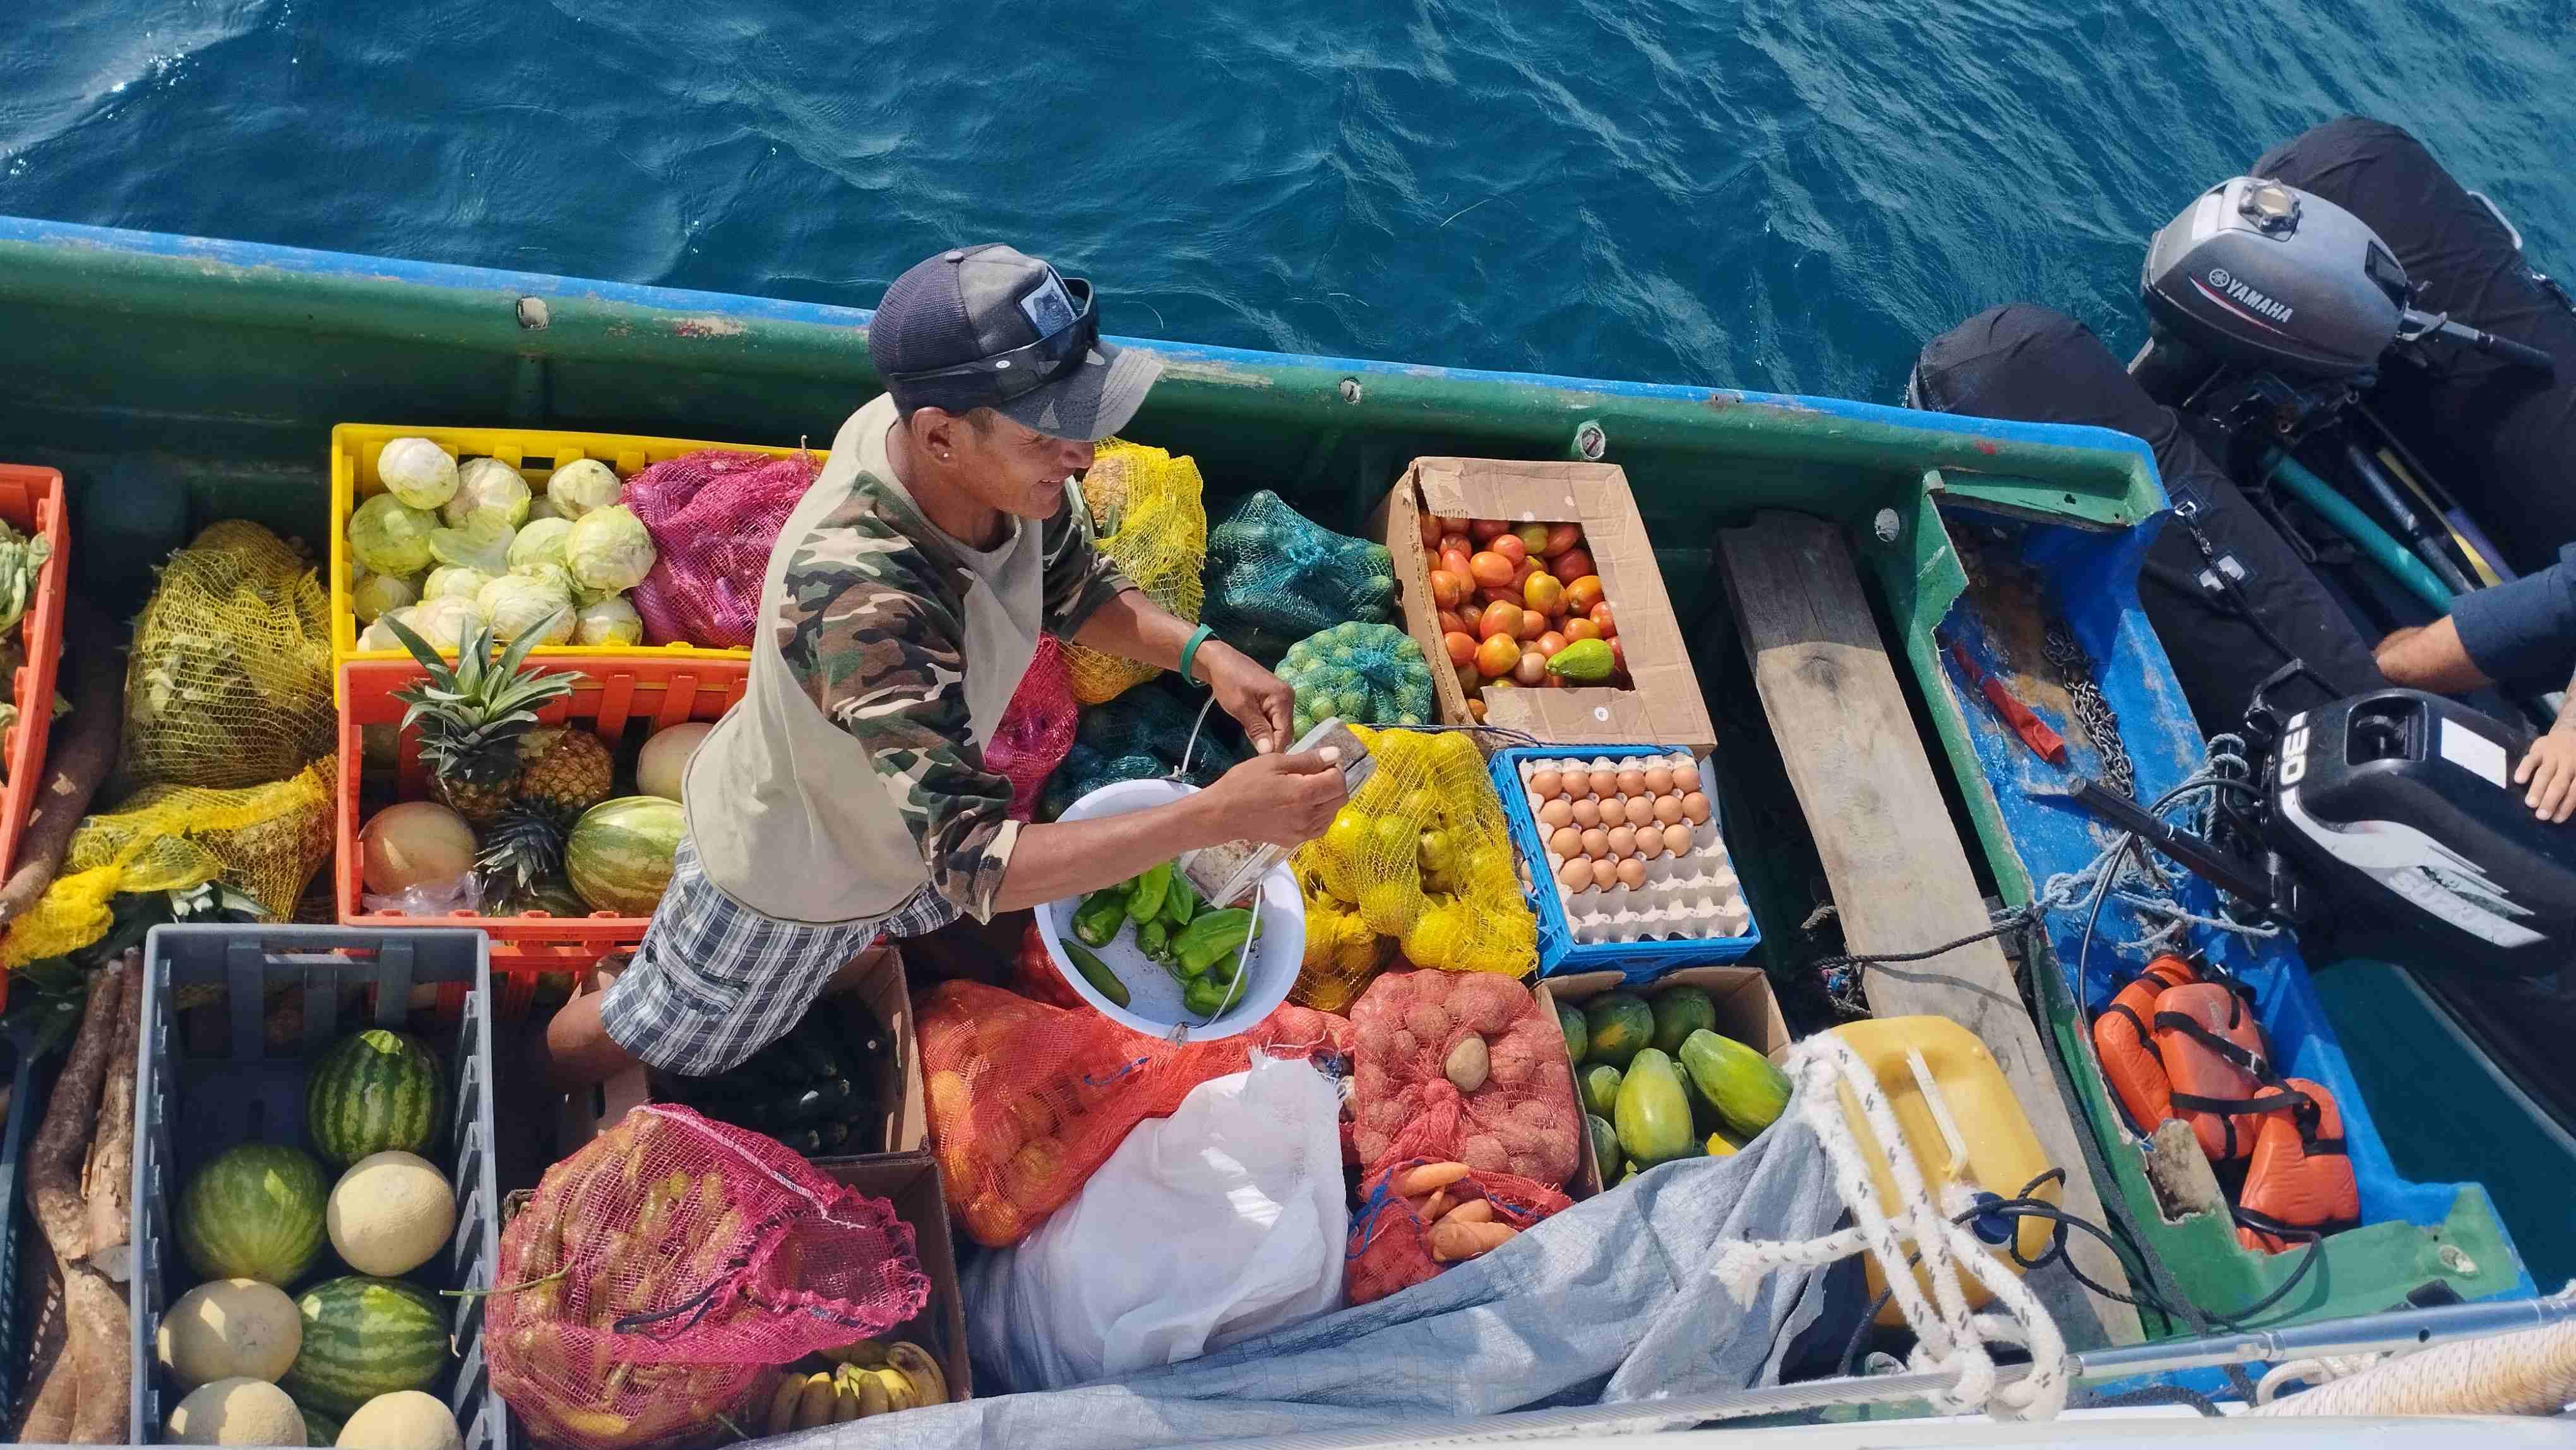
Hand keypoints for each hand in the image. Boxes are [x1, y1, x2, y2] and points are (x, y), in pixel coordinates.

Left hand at [1199, 642, 1296, 753]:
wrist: (1218, 660)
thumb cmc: (1228, 681)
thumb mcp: (1241, 707)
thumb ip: (1257, 730)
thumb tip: (1268, 752)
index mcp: (1283, 698)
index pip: (1285, 733)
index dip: (1274, 748)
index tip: (1260, 762)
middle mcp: (1288, 698)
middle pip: (1284, 730)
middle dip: (1269, 742)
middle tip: (1251, 751)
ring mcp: (1282, 698)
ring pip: (1278, 726)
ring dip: (1265, 735)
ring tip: (1250, 738)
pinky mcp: (1274, 699)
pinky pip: (1273, 719)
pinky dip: (1263, 727)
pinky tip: (1252, 729)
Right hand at [1209, 748, 1347, 846]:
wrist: (1222, 814)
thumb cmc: (1244, 783)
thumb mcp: (1274, 762)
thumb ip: (1308, 760)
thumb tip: (1335, 754)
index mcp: (1304, 794)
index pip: (1339, 782)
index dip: (1335, 768)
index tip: (1322, 762)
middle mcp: (1308, 816)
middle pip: (1340, 799)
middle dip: (1334, 783)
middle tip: (1316, 774)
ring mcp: (1302, 832)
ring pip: (1332, 815)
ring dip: (1327, 799)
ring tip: (1307, 789)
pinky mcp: (1294, 841)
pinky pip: (1319, 828)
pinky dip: (1319, 815)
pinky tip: (1303, 805)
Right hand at [2515, 728, 2575, 821]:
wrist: (2571, 729)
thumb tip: (2571, 807)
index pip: (2574, 790)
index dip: (2566, 805)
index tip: (2557, 819)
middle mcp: (2569, 762)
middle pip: (2559, 784)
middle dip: (2550, 800)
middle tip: (2542, 816)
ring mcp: (2553, 754)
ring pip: (2544, 773)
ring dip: (2537, 788)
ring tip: (2530, 804)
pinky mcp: (2539, 747)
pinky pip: (2530, 758)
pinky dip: (2525, 768)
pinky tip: (2519, 780)